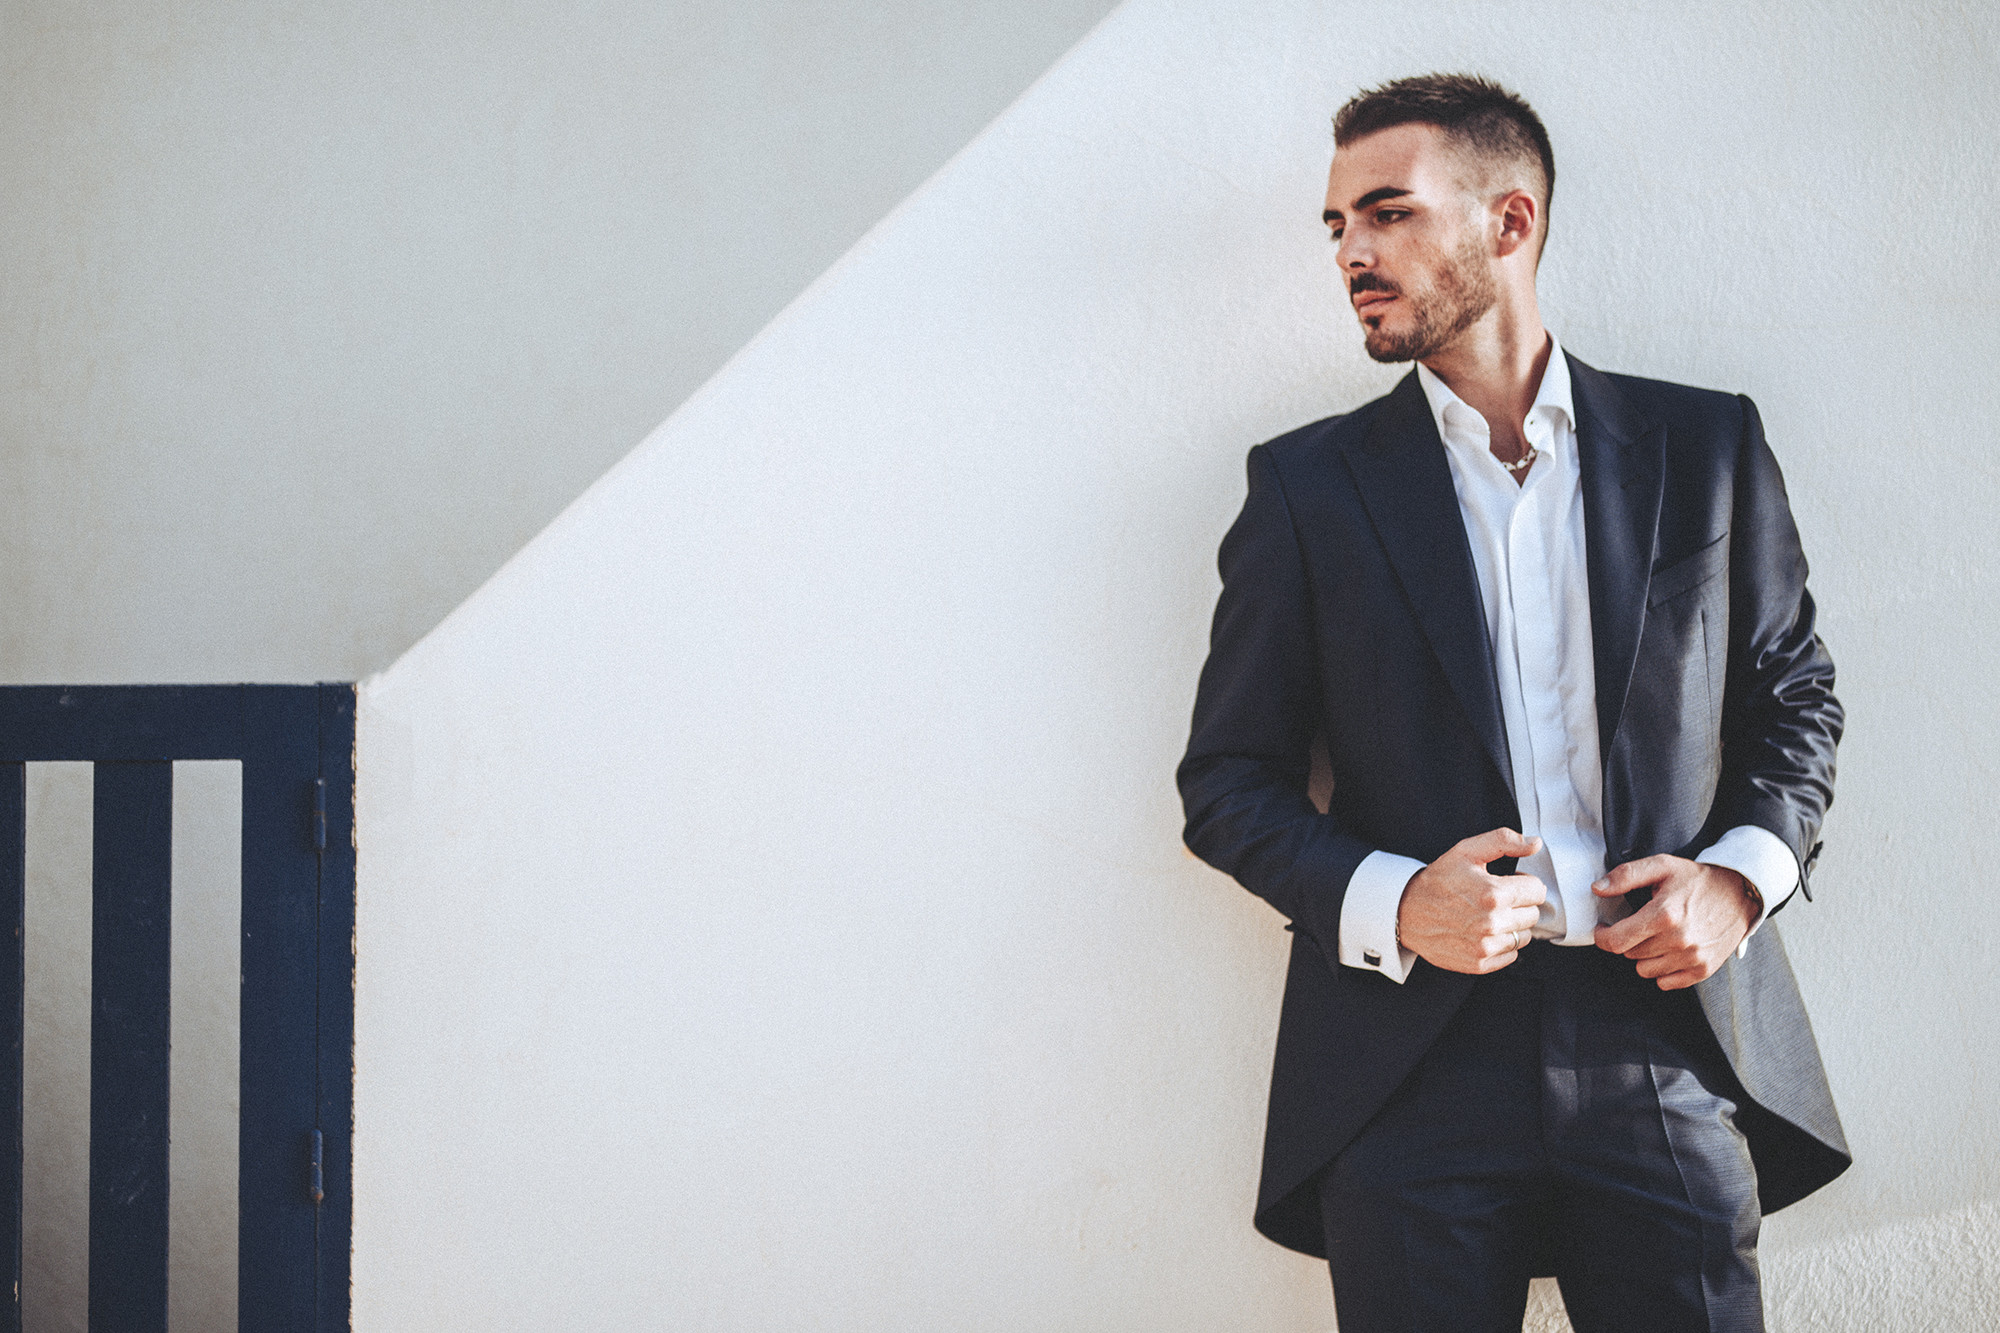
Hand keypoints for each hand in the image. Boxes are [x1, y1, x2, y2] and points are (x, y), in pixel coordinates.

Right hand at [1396, 828, 1547, 974]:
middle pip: (1533, 914)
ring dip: (1512, 926)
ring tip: (1488, 915)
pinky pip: (1511, 955)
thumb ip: (1504, 841)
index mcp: (1494, 894)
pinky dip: (1502, 944)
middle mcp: (1492, 923)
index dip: (1524, 883)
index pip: (1538, 891)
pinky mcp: (1480, 963)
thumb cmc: (1437, 881)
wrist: (1406, 912)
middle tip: (1495, 899)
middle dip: (1519, 904)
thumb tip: (1535, 844)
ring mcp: (1486, 946)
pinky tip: (1483, 932)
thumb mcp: (1467, 851)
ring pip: (1524, 936)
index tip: (1508, 883)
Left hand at [1592, 856, 1758, 989]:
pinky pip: (1665, 982)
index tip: (1604, 929)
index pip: (1615, 941)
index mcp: (1664, 915)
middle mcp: (1678, 940)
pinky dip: (1662, 970)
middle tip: (1640, 925)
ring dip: (1644, 956)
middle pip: (1629, 954)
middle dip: (1628, 940)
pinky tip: (1669, 950)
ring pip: (1645, 970)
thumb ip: (1626, 876)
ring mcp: (1692, 957)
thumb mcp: (1662, 866)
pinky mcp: (1704, 969)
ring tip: (1657, 936)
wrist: (1741, 893)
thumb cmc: (1698, 880)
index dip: (1602, 936)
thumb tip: (1597, 888)